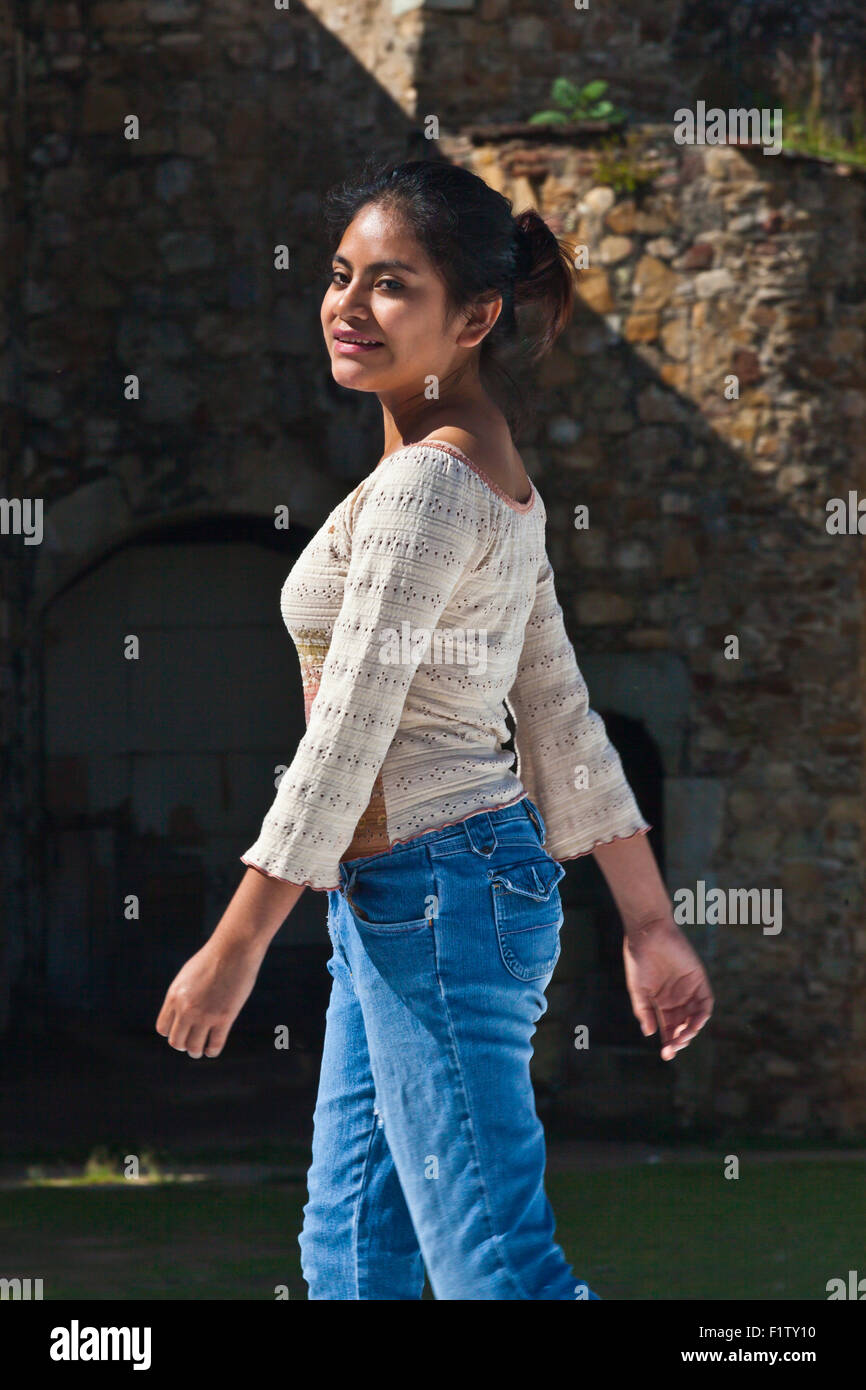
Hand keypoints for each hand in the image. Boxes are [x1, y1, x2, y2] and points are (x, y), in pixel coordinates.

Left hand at [155, 937, 264, 1058]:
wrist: (234, 949)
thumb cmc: (213, 959)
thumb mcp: (189, 975)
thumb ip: (183, 994)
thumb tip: (182, 1011)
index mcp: (174, 996)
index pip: (163, 1028)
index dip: (172, 1032)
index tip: (182, 1030)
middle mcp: (186, 1008)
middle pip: (176, 1041)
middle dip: (183, 1045)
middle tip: (191, 1043)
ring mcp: (205, 1015)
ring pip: (194, 1047)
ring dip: (196, 1051)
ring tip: (201, 1049)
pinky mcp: (224, 1018)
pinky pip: (214, 1045)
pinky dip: (212, 1051)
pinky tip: (213, 1049)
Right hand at [622, 917, 712, 1060]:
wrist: (648, 934)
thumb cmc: (639, 960)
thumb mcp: (638, 990)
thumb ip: (644, 1011)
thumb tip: (650, 1033)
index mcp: (661, 1002)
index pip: (669, 1027)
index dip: (669, 1041)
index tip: (666, 1055)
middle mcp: (677, 998)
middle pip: (682, 1025)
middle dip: (679, 1039)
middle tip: (672, 1048)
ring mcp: (688, 990)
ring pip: (695, 1017)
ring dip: (690, 1031)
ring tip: (681, 1039)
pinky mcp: (699, 980)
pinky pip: (705, 1003)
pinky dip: (702, 1016)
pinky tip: (693, 1025)